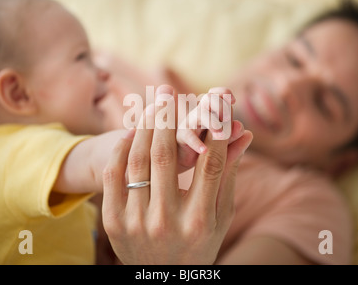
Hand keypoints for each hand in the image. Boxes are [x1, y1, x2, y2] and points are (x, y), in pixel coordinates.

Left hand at [101, 85, 252, 264]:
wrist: (165, 278)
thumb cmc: (200, 242)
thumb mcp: (220, 216)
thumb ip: (229, 176)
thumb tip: (244, 135)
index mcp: (199, 220)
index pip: (210, 164)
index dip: (215, 130)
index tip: (215, 102)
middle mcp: (166, 221)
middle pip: (168, 156)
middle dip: (170, 117)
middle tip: (169, 91)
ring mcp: (136, 222)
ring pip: (139, 160)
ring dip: (145, 127)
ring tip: (151, 105)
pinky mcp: (113, 222)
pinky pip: (113, 175)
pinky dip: (121, 149)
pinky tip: (131, 132)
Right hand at [176, 87, 243, 169]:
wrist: (186, 164)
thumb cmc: (208, 149)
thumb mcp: (224, 144)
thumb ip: (234, 138)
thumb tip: (247, 132)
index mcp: (211, 111)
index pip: (216, 94)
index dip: (224, 93)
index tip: (234, 100)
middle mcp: (199, 113)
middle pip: (208, 98)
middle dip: (221, 106)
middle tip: (228, 120)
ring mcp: (189, 124)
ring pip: (199, 114)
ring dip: (212, 121)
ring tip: (221, 135)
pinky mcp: (180, 138)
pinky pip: (188, 135)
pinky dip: (196, 142)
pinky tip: (204, 150)